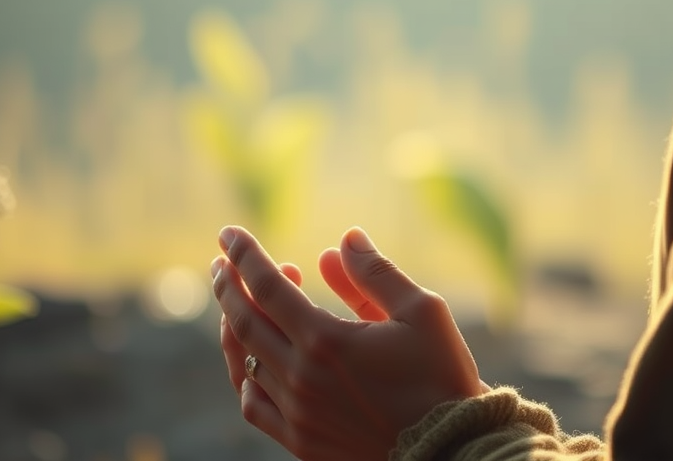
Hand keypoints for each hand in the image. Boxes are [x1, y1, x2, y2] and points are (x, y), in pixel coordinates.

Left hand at [211, 225, 484, 460]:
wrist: (451, 452)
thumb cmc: (441, 378)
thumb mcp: (421, 312)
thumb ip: (376, 273)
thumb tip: (344, 239)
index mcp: (325, 341)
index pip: (266, 287)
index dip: (244, 256)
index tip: (228, 234)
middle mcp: (301, 377)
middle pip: (244, 321)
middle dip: (228, 286)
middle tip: (221, 262)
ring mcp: (297, 413)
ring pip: (246, 361)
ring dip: (234, 325)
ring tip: (235, 303)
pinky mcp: (301, 442)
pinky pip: (255, 405)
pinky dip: (246, 375)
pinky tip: (254, 358)